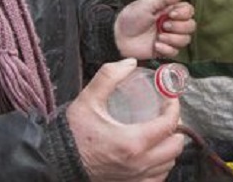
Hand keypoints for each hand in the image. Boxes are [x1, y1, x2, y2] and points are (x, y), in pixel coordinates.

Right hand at [67, 59, 184, 180]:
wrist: (56, 161)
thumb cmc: (73, 133)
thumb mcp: (89, 99)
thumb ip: (109, 76)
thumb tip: (130, 62)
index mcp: (132, 142)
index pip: (169, 124)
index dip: (174, 107)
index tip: (170, 96)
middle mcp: (139, 164)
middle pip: (175, 146)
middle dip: (175, 127)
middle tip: (165, 113)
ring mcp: (136, 178)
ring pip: (169, 163)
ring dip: (169, 146)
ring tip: (160, 131)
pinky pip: (158, 178)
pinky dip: (161, 165)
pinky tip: (153, 153)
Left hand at [115, 0, 195, 59]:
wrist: (117, 37)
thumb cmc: (130, 18)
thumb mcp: (146, 4)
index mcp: (169, 11)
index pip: (189, 11)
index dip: (183, 13)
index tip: (171, 14)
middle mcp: (172, 24)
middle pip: (191, 26)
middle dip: (179, 27)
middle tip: (163, 26)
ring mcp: (169, 38)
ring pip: (186, 40)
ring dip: (174, 39)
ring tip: (159, 37)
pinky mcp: (164, 51)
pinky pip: (175, 52)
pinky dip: (167, 49)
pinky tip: (156, 46)